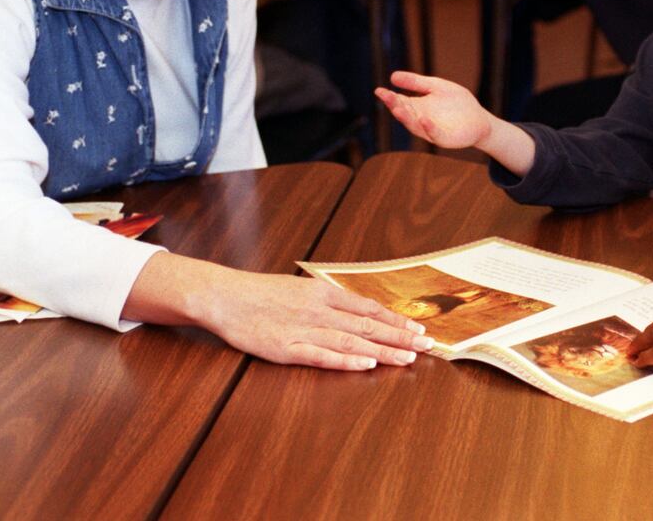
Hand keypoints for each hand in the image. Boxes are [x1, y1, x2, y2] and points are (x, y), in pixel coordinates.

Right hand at [205, 268, 431, 367]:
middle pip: (367, 325)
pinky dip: (345, 359)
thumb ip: (328, 301)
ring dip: (382, 350)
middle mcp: (319, 310)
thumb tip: (359, 311)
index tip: (419, 329)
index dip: (396, 319)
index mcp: (323, 294)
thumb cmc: (262, 294)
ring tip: (407, 358)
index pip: (368, 308)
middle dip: (400, 336)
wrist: (225, 296)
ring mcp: (303, 329)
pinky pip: (321, 355)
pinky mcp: (286, 348)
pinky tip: (365, 363)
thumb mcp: (301, 290)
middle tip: (427, 345)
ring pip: (351, 340)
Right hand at [375, 71, 493, 149]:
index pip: (400, 102)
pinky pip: (435, 134)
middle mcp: (421, 120)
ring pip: (415, 126)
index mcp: (418, 107)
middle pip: (405, 114)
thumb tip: (392, 76)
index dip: (389, 97)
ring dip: (406, 118)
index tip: (379, 90)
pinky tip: (424, 119)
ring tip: (397, 109)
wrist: (479, 121)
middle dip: (395, 106)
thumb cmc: (457, 103)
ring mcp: (431, 131)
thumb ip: (416, 83)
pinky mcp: (445, 139)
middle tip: (387, 97)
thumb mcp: (437, 87)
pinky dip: (429, 128)